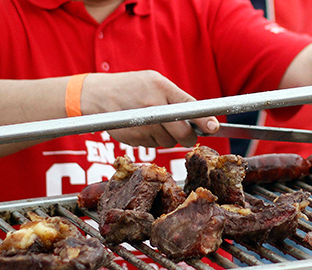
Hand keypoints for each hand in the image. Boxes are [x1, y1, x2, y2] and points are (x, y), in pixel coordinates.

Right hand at [81, 70, 218, 147]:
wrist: (98, 96)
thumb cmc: (131, 86)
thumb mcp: (154, 81)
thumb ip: (175, 97)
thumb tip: (198, 116)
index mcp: (160, 88)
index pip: (188, 107)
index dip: (204, 120)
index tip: (214, 127)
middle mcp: (152, 107)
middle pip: (181, 133)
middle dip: (188, 137)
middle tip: (187, 134)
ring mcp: (142, 125)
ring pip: (168, 142)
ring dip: (167, 137)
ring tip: (154, 123)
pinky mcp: (133, 138)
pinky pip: (153, 145)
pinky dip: (152, 140)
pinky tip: (142, 127)